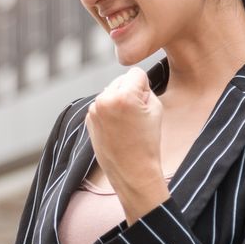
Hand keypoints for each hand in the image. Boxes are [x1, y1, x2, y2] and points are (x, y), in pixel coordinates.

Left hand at [85, 67, 167, 221]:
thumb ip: (144, 88)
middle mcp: (104, 100)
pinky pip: (102, 104)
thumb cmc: (148, 141)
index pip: (136, 73)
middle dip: (130, 92)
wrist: (132, 171)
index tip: (145, 104)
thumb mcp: (156, 108)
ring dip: (118, 100)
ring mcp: (93, 110)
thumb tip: (131, 81)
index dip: (145, 86)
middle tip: (136, 116)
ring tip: (126, 123)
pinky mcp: (88, 118)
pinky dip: (109, 110)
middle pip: (121, 80)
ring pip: (110, 91)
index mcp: (123, 96)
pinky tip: (117, 128)